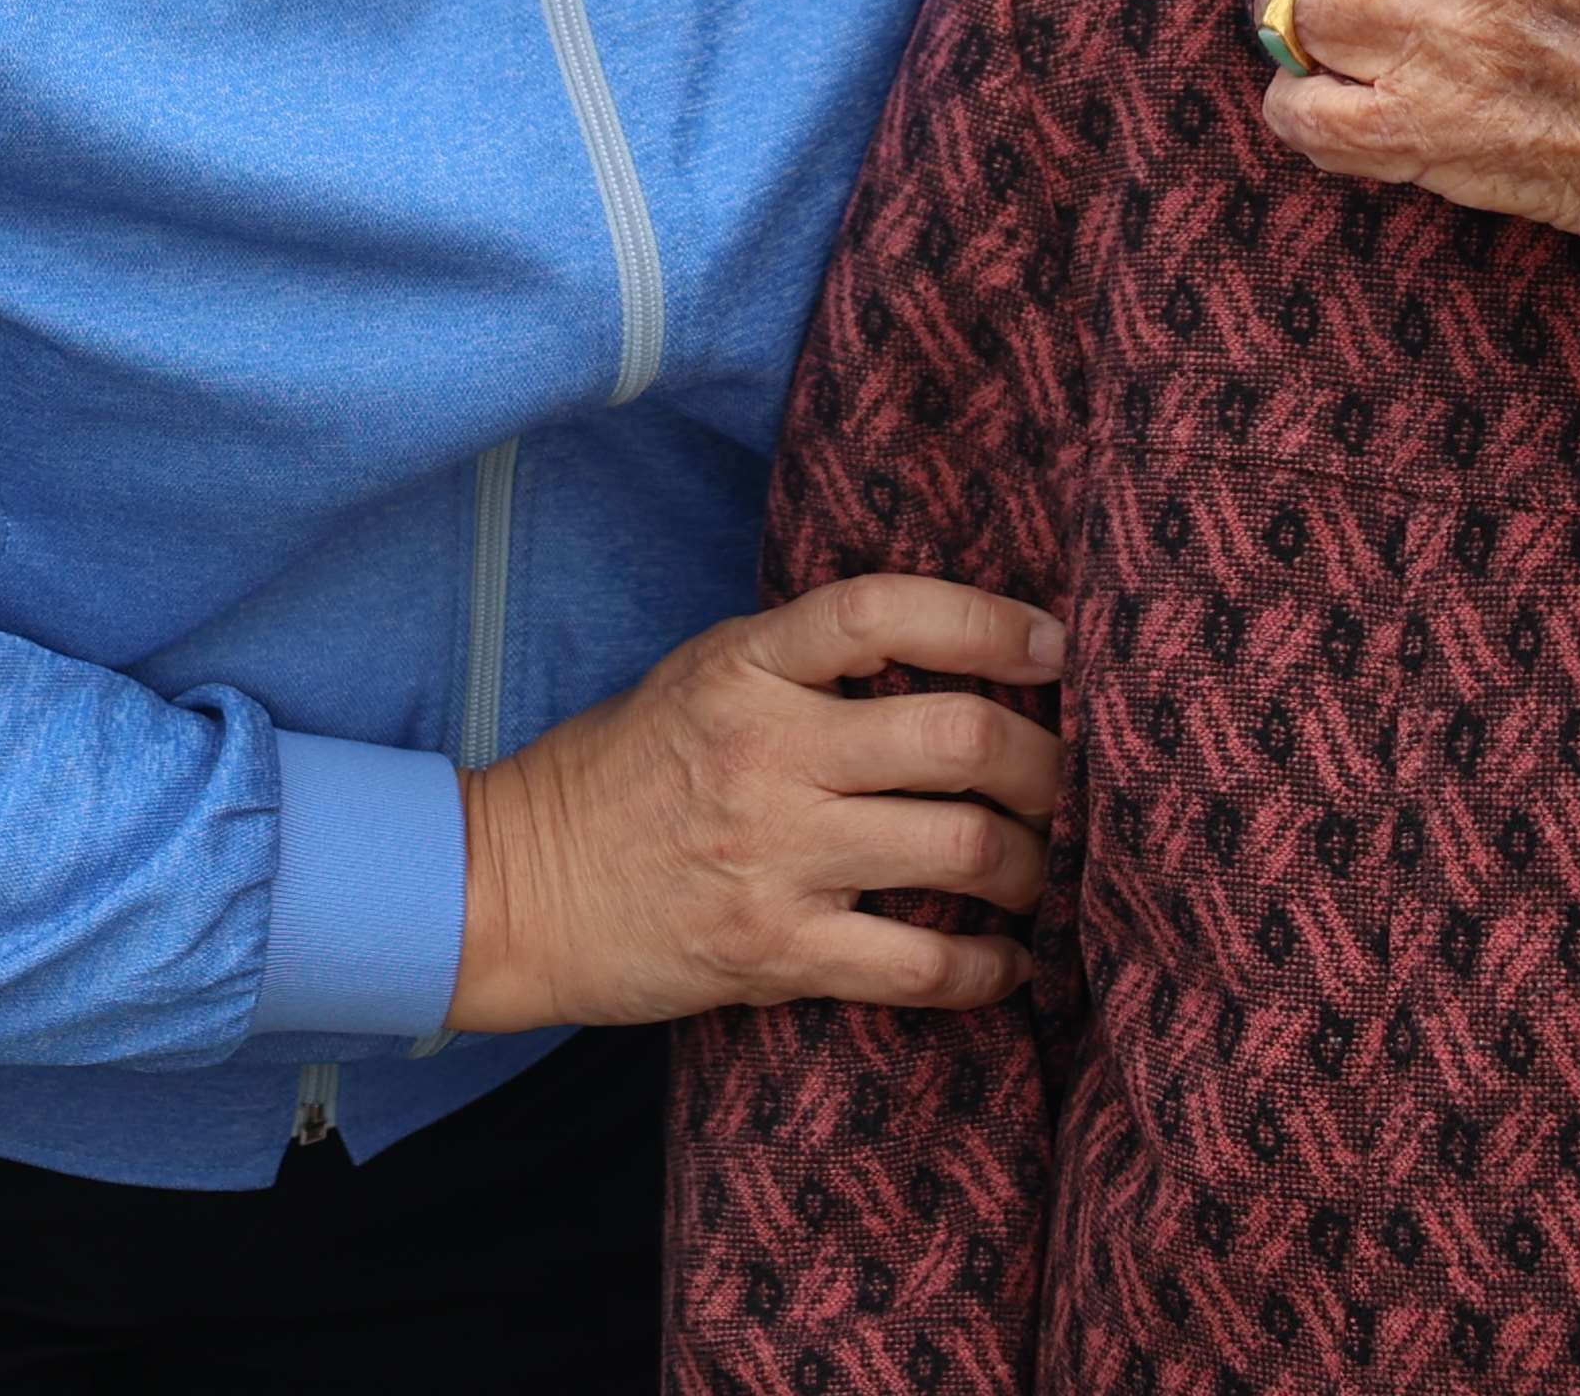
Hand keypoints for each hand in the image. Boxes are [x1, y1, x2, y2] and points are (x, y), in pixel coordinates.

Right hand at [447, 574, 1065, 1030]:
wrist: (513, 889)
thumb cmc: (619, 772)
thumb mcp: (699, 675)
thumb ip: (805, 661)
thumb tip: (952, 657)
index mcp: (745, 665)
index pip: (887, 612)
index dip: (989, 621)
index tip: (1055, 646)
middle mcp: (767, 751)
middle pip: (961, 738)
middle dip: (1046, 764)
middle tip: (1066, 782)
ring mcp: (774, 856)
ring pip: (963, 848)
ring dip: (1031, 865)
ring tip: (1039, 872)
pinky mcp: (775, 952)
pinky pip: (920, 962)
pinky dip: (987, 967)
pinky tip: (1007, 963)